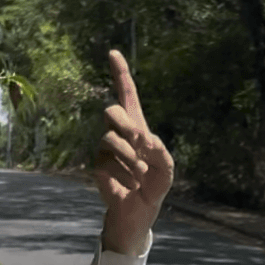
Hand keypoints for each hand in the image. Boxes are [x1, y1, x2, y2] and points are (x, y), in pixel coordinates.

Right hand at [95, 49, 173, 254]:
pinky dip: (124, 173)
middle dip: (125, 124)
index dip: (120, 74)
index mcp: (138, 126)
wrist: (137, 211)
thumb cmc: (154, 187)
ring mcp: (106, 147)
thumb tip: (144, 140)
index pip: (128, 95)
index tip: (113, 53)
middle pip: (112, 111)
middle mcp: (119, 132)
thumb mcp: (166, 171)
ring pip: (111, 138)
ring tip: (139, 175)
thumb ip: (161, 153)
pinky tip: (129, 184)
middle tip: (140, 142)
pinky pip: (108, 160)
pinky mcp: (98, 164)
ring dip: (130, 157)